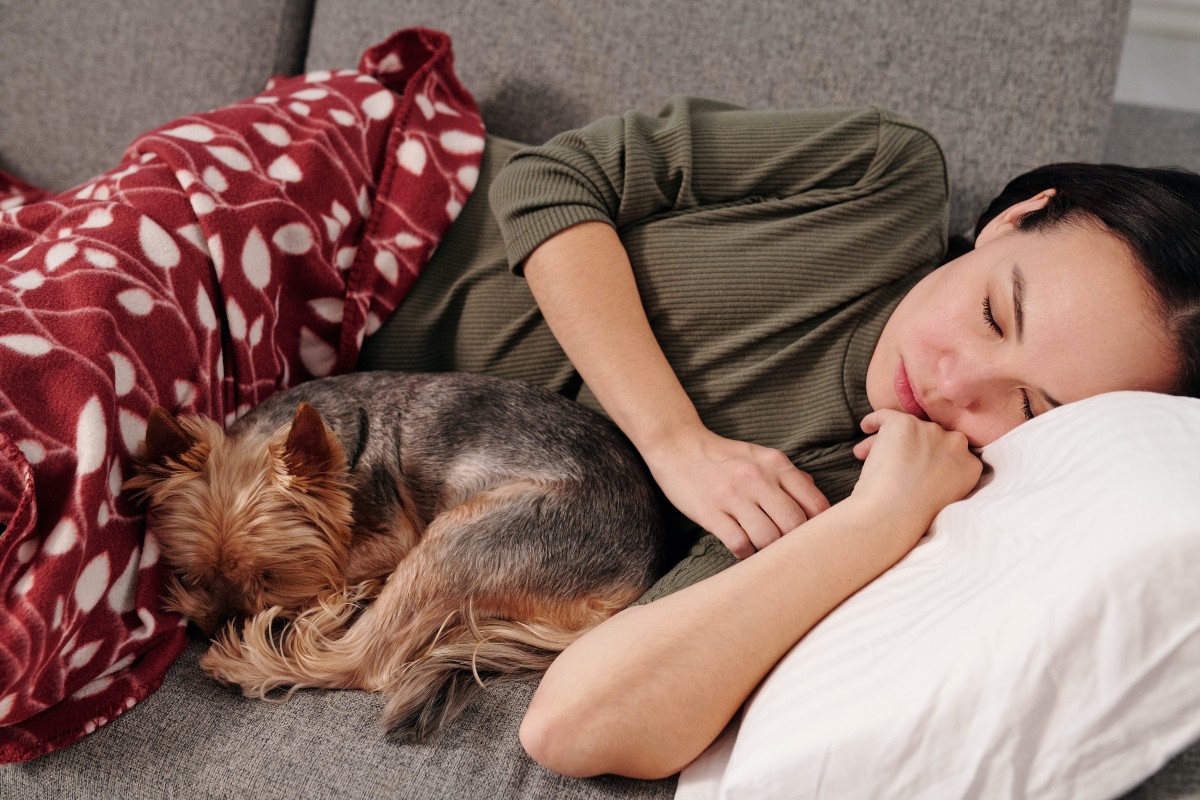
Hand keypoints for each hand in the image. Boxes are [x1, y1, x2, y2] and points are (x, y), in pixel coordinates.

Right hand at [641, 425, 828, 558]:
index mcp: (776, 464)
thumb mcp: (760, 456)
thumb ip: (788, 476)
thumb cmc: (723, 456)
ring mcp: (733, 496)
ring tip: (767, 551)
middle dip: (797, 543)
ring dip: (770, 551)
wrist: (677, 446)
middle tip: (790, 549)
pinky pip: (739, 544)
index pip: (814, 503)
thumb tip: (815, 496)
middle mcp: (757, 478)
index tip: (814, 536)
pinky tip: (745, 550)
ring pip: (768, 538)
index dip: (821, 526)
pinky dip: (746, 554)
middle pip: (794, 524)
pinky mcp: (710, 512)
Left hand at [851, 409, 981, 548]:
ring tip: (865, 455)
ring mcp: (931, 431)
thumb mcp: (943, 496)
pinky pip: (885, 415)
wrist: (893, 515)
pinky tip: (865, 427)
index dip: (929, 458)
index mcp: (970, 466)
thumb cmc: (911, 515)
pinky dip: (873, 420)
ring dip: (886, 441)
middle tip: (888, 463)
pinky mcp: (906, 423)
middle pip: (930, 438)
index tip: (912, 468)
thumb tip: (920, 462)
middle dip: (909, 449)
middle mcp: (956, 444)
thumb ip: (942, 475)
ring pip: (907, 429)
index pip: (950, 452)